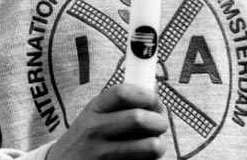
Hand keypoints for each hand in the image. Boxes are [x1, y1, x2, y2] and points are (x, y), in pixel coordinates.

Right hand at [46, 84, 168, 159]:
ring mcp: (102, 155)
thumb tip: (154, 95)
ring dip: (159, 144)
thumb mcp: (93, 114)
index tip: (156, 100)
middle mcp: (96, 130)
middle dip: (159, 121)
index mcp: (94, 109)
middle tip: (162, 123)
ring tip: (156, 143)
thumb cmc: (85, 138)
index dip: (146, 95)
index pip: (123, 93)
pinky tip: (143, 159)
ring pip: (148, 147)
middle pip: (138, 119)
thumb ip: (119, 104)